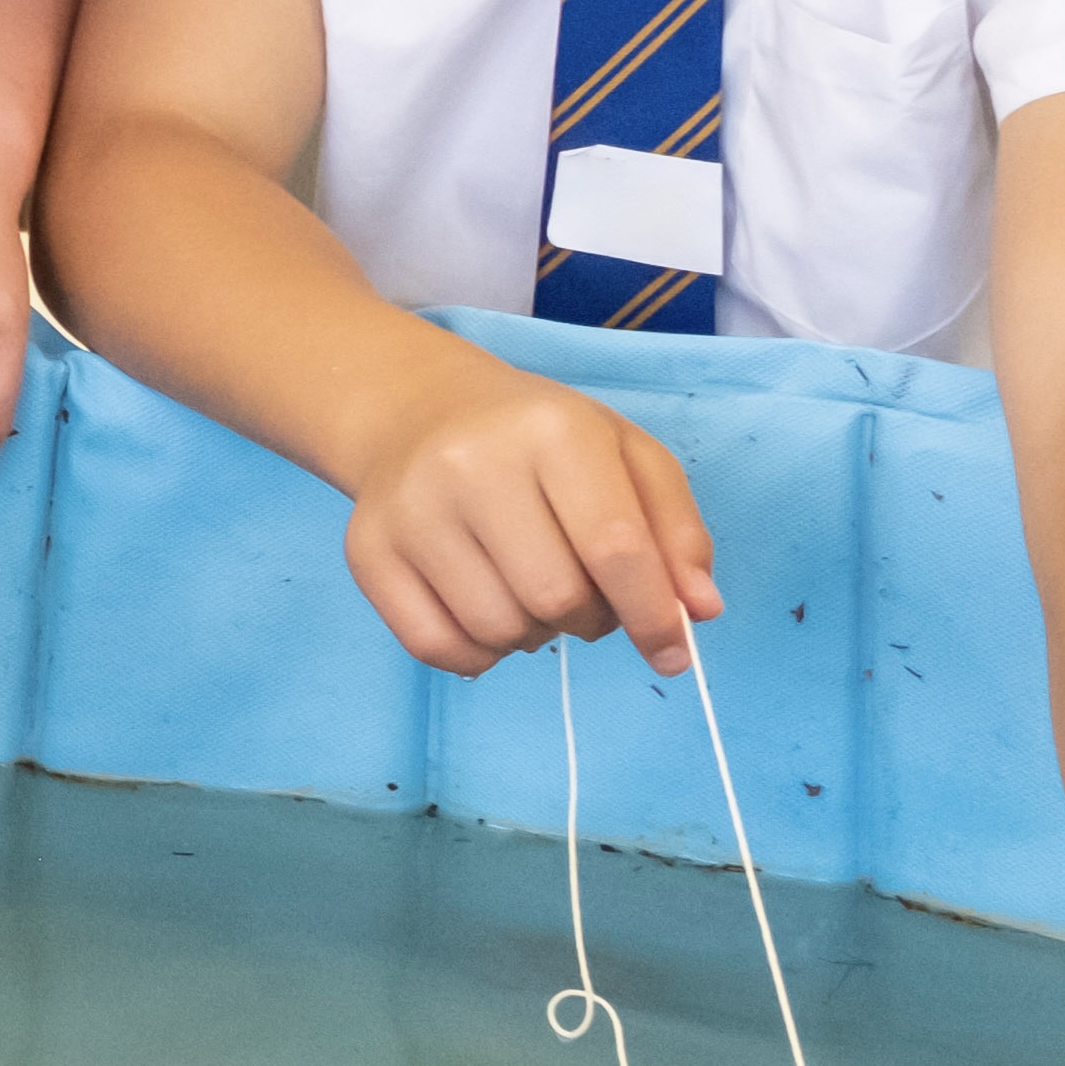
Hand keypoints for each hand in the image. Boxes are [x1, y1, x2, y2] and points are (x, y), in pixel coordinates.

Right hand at [335, 355, 709, 677]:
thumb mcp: (625, 456)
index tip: (673, 652)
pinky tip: (484, 611)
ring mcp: (410, 510)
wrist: (419, 410)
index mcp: (550, 430)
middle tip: (584, 595)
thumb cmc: (540, 440)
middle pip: (556, 598)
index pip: (614, 547)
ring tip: (528, 591)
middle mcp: (470, 464)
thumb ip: (675, 531)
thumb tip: (697, 612)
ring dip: (533, 635)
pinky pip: (437, 648)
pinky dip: (477, 655)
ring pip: (498, 631)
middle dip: (588, 619)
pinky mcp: (367, 551)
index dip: (653, 614)